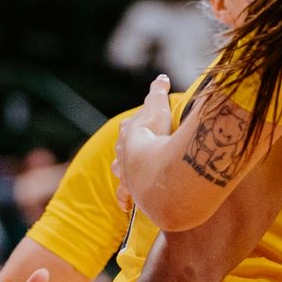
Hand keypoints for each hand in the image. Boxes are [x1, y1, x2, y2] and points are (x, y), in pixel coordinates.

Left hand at [112, 74, 174, 214]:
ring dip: (125, 174)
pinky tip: (126, 205)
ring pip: (120, 173)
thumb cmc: (156, 136)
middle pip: (122, 152)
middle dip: (127, 152)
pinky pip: (125, 196)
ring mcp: (125, 174)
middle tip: (134, 153)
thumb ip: (158, 91)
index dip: (134, 127)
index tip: (138, 127)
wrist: (151, 167)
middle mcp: (122, 155)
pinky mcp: (131, 192)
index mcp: (128, 134)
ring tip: (129, 176)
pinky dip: (126, 199)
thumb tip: (161, 77)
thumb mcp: (158, 107)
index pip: (128, 128)